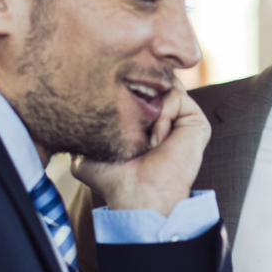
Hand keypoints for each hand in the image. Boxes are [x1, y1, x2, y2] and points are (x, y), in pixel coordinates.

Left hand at [71, 81, 209, 216]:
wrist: (137, 194)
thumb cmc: (114, 177)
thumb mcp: (88, 148)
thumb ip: (85, 125)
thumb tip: (76, 107)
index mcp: (144, 120)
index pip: (135, 84)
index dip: (123, 87)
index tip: (112, 108)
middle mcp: (165, 115)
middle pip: (152, 77)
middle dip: (136, 91)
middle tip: (128, 121)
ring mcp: (182, 117)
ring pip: (164, 84)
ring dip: (148, 110)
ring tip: (145, 139)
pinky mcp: (196, 121)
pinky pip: (176, 96)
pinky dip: (163, 116)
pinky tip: (157, 140)